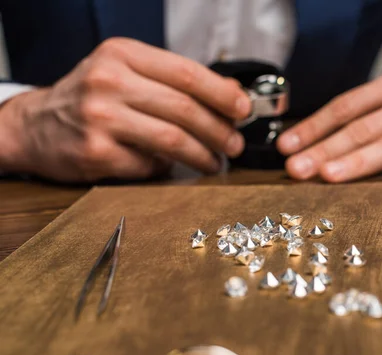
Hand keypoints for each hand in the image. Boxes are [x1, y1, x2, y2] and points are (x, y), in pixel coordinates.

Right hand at [0, 38, 250, 181]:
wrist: (35, 125)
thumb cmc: (90, 99)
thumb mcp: (125, 73)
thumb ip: (171, 82)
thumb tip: (230, 96)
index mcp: (122, 55)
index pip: (186, 73)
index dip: (222, 94)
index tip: (243, 110)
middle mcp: (109, 82)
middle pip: (185, 109)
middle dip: (219, 130)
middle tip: (235, 144)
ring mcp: (100, 118)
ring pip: (173, 139)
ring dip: (203, 154)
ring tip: (215, 161)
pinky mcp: (96, 153)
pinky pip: (149, 164)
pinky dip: (167, 169)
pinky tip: (173, 168)